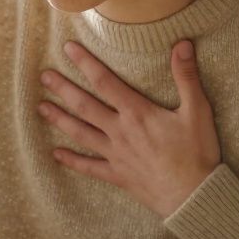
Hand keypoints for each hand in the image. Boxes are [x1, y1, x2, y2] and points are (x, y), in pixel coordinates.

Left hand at [38, 40, 221, 218]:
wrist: (194, 195)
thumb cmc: (197, 153)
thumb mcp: (198, 111)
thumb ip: (187, 76)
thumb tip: (183, 43)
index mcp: (137, 113)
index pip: (105, 82)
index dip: (85, 63)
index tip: (68, 49)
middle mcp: (120, 131)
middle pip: (84, 105)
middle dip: (63, 89)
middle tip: (43, 76)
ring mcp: (115, 154)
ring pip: (81, 133)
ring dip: (59, 119)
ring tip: (40, 107)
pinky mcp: (117, 175)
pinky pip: (89, 167)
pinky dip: (72, 160)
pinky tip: (56, 154)